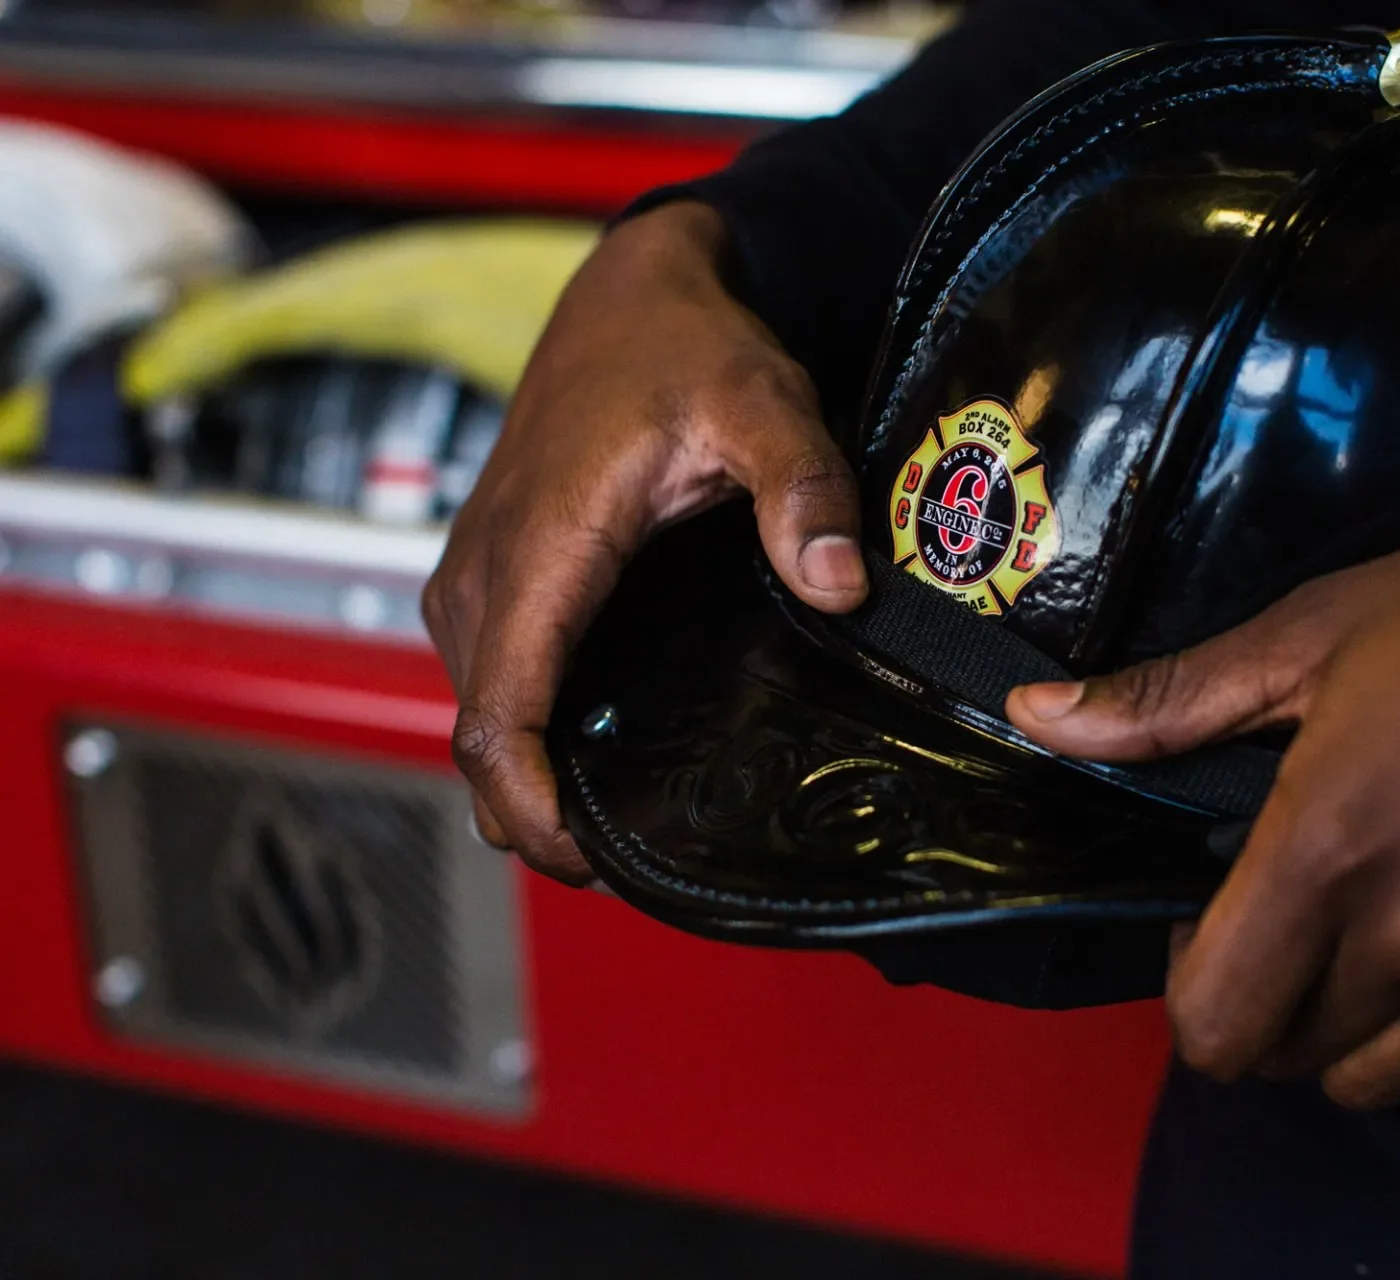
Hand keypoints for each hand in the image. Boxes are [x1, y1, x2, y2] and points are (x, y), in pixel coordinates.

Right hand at [424, 203, 866, 883]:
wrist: (632, 290)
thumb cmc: (688, 344)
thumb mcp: (763, 402)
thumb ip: (802, 490)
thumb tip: (838, 586)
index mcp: (537, 550)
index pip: (496, 720)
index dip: (530, 810)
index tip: (594, 863)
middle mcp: (482, 575)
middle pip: (480, 739)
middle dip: (538, 815)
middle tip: (645, 864)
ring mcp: (476, 576)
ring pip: (482, 714)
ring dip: (532, 777)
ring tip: (632, 820)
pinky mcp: (492, 575)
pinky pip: (494, 680)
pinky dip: (531, 730)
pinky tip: (607, 752)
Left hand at [1007, 446, 1399, 1106]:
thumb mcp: (1319, 632)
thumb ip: (1170, 701)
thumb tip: (1035, 718)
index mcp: (1329, 852)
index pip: (1210, 1025)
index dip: (1188, 986)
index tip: (1207, 919)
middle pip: (1283, 1058)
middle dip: (1263, 1000)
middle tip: (1294, 906)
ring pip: (1376, 1075)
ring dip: (1350, 1023)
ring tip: (1376, 921)